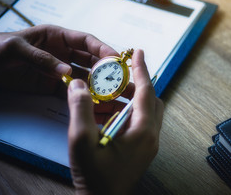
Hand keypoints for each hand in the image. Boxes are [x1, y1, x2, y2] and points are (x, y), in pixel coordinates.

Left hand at [0, 24, 117, 93]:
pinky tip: (95, 105)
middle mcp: (63, 53)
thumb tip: (67, 72)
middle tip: (123, 81)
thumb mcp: (15, 48)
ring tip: (115, 96)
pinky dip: (83, 98)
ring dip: (100, 86)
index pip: (86, 41)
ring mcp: (59, 71)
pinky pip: (71, 92)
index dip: (103, 49)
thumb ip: (41, 58)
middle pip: (91, 61)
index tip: (116, 60)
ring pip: (85, 78)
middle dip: (108, 70)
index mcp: (57, 37)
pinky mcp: (52, 87)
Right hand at [67, 49, 163, 194]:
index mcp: (143, 131)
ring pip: (147, 111)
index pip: (146, 91)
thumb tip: (78, 85)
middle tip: (117, 75)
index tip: (138, 51)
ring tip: (108, 95)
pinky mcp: (143, 150)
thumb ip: (80, 109)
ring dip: (130, 99)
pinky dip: (128, 113)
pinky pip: (141, 123)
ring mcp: (149, 144)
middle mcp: (152, 136)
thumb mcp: (81, 141)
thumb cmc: (95, 178)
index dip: (141, 68)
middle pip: (150, 99)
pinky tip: (107, 115)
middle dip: (135, 83)